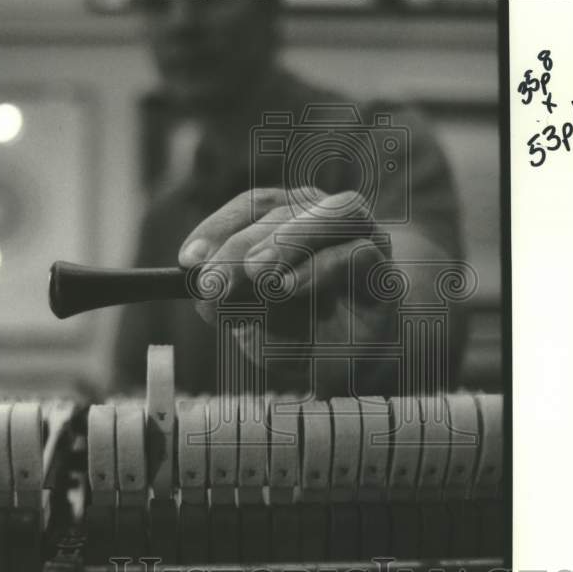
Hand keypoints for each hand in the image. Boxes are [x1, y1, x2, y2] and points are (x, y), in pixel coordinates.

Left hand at [178, 187, 396, 371]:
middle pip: (284, 211)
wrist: (355, 365)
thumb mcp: (253, 320)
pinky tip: (289, 287)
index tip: (187, 261)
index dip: (218, 227)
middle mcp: (328, 218)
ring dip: (288, 240)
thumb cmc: (300, 331)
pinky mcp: (385, 272)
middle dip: (241, 244)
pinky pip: (358, 255)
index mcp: (292, 217)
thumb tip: (206, 295)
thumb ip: (231, 304)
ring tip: (255, 272)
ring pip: (334, 214)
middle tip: (211, 282)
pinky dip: (320, 268)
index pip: (255, 205)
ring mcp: (364, 238)